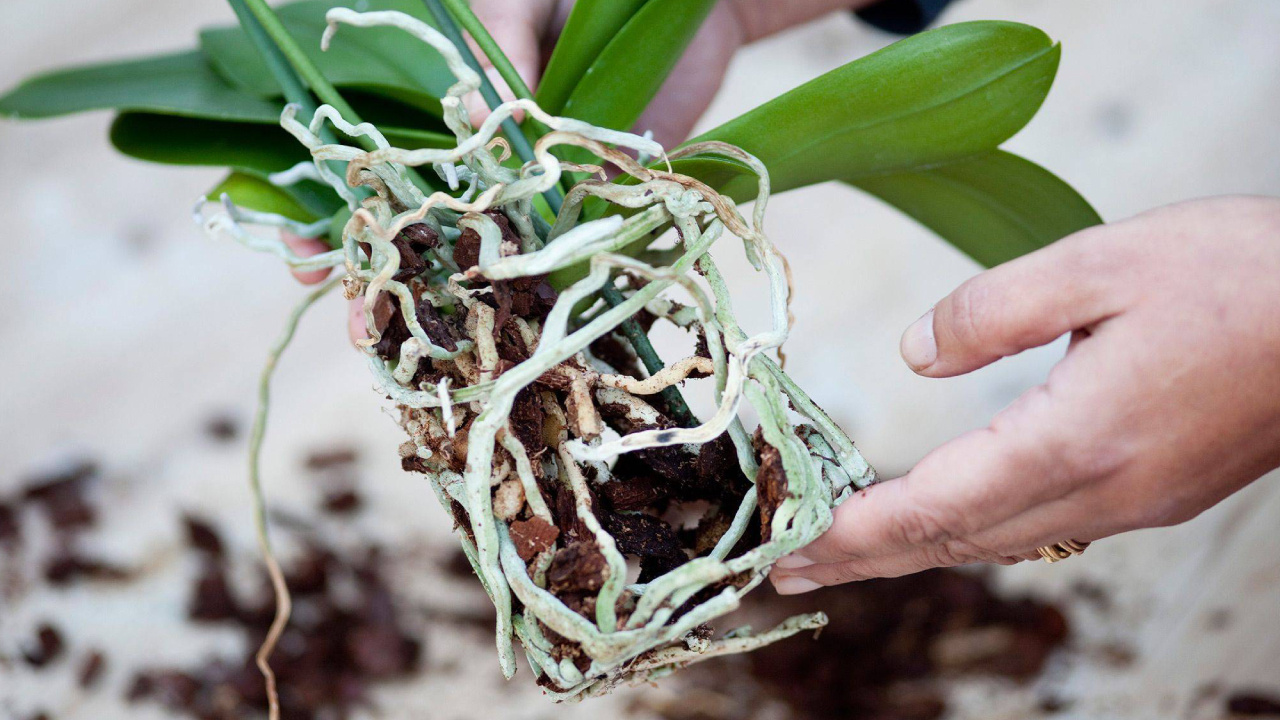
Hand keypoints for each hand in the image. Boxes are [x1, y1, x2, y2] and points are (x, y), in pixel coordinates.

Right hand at [286, 0, 877, 336]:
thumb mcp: (519, 10)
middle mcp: (485, 174)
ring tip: (421, 355)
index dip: (337, 221)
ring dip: (451, 314)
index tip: (306, 260)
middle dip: (382, 288)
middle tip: (357, 331)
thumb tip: (470, 121)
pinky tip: (516, 340)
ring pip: (483, 268)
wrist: (684, 14)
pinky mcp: (595, 216)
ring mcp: (537, 202)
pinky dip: (541, 305)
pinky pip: (563, 267)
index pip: (375, 181)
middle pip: (419, 240)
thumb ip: (494, 59)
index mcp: (447, 126)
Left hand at [771, 195, 1279, 593]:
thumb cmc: (1243, 275)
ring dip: (917, 545)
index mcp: (1078, 437)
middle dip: (866, 555)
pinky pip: (1043, 525)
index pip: (935, 505)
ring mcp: (1135, 501)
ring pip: (998, 539)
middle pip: (956, 539)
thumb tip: (912, 352)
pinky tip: (951, 514)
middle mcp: (1103, 489)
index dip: (855, 532)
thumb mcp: (1102, 262)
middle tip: (790, 568)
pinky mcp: (1158, 491)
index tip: (789, 551)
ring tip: (851, 547)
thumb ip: (993, 310)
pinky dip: (975, 528)